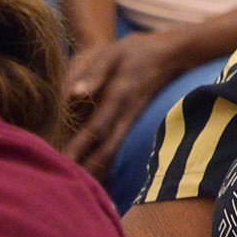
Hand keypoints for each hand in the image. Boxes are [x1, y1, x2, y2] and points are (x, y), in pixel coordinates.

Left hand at [63, 30, 187, 178]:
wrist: (174, 52)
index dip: (80, 146)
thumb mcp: (114, 52)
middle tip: (67, 187)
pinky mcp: (134, 121)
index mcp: (120, 95)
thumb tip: (74, 94)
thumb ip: (95, 72)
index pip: (97, 126)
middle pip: (107, 149)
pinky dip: (105, 161)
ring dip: (97, 169)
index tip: (62, 162)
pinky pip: (118, 146)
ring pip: (114, 151)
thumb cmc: (138, 50)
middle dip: (88, 169)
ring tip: (77, 186)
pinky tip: (93, 172)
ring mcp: (133, 119)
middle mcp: (127, 113)